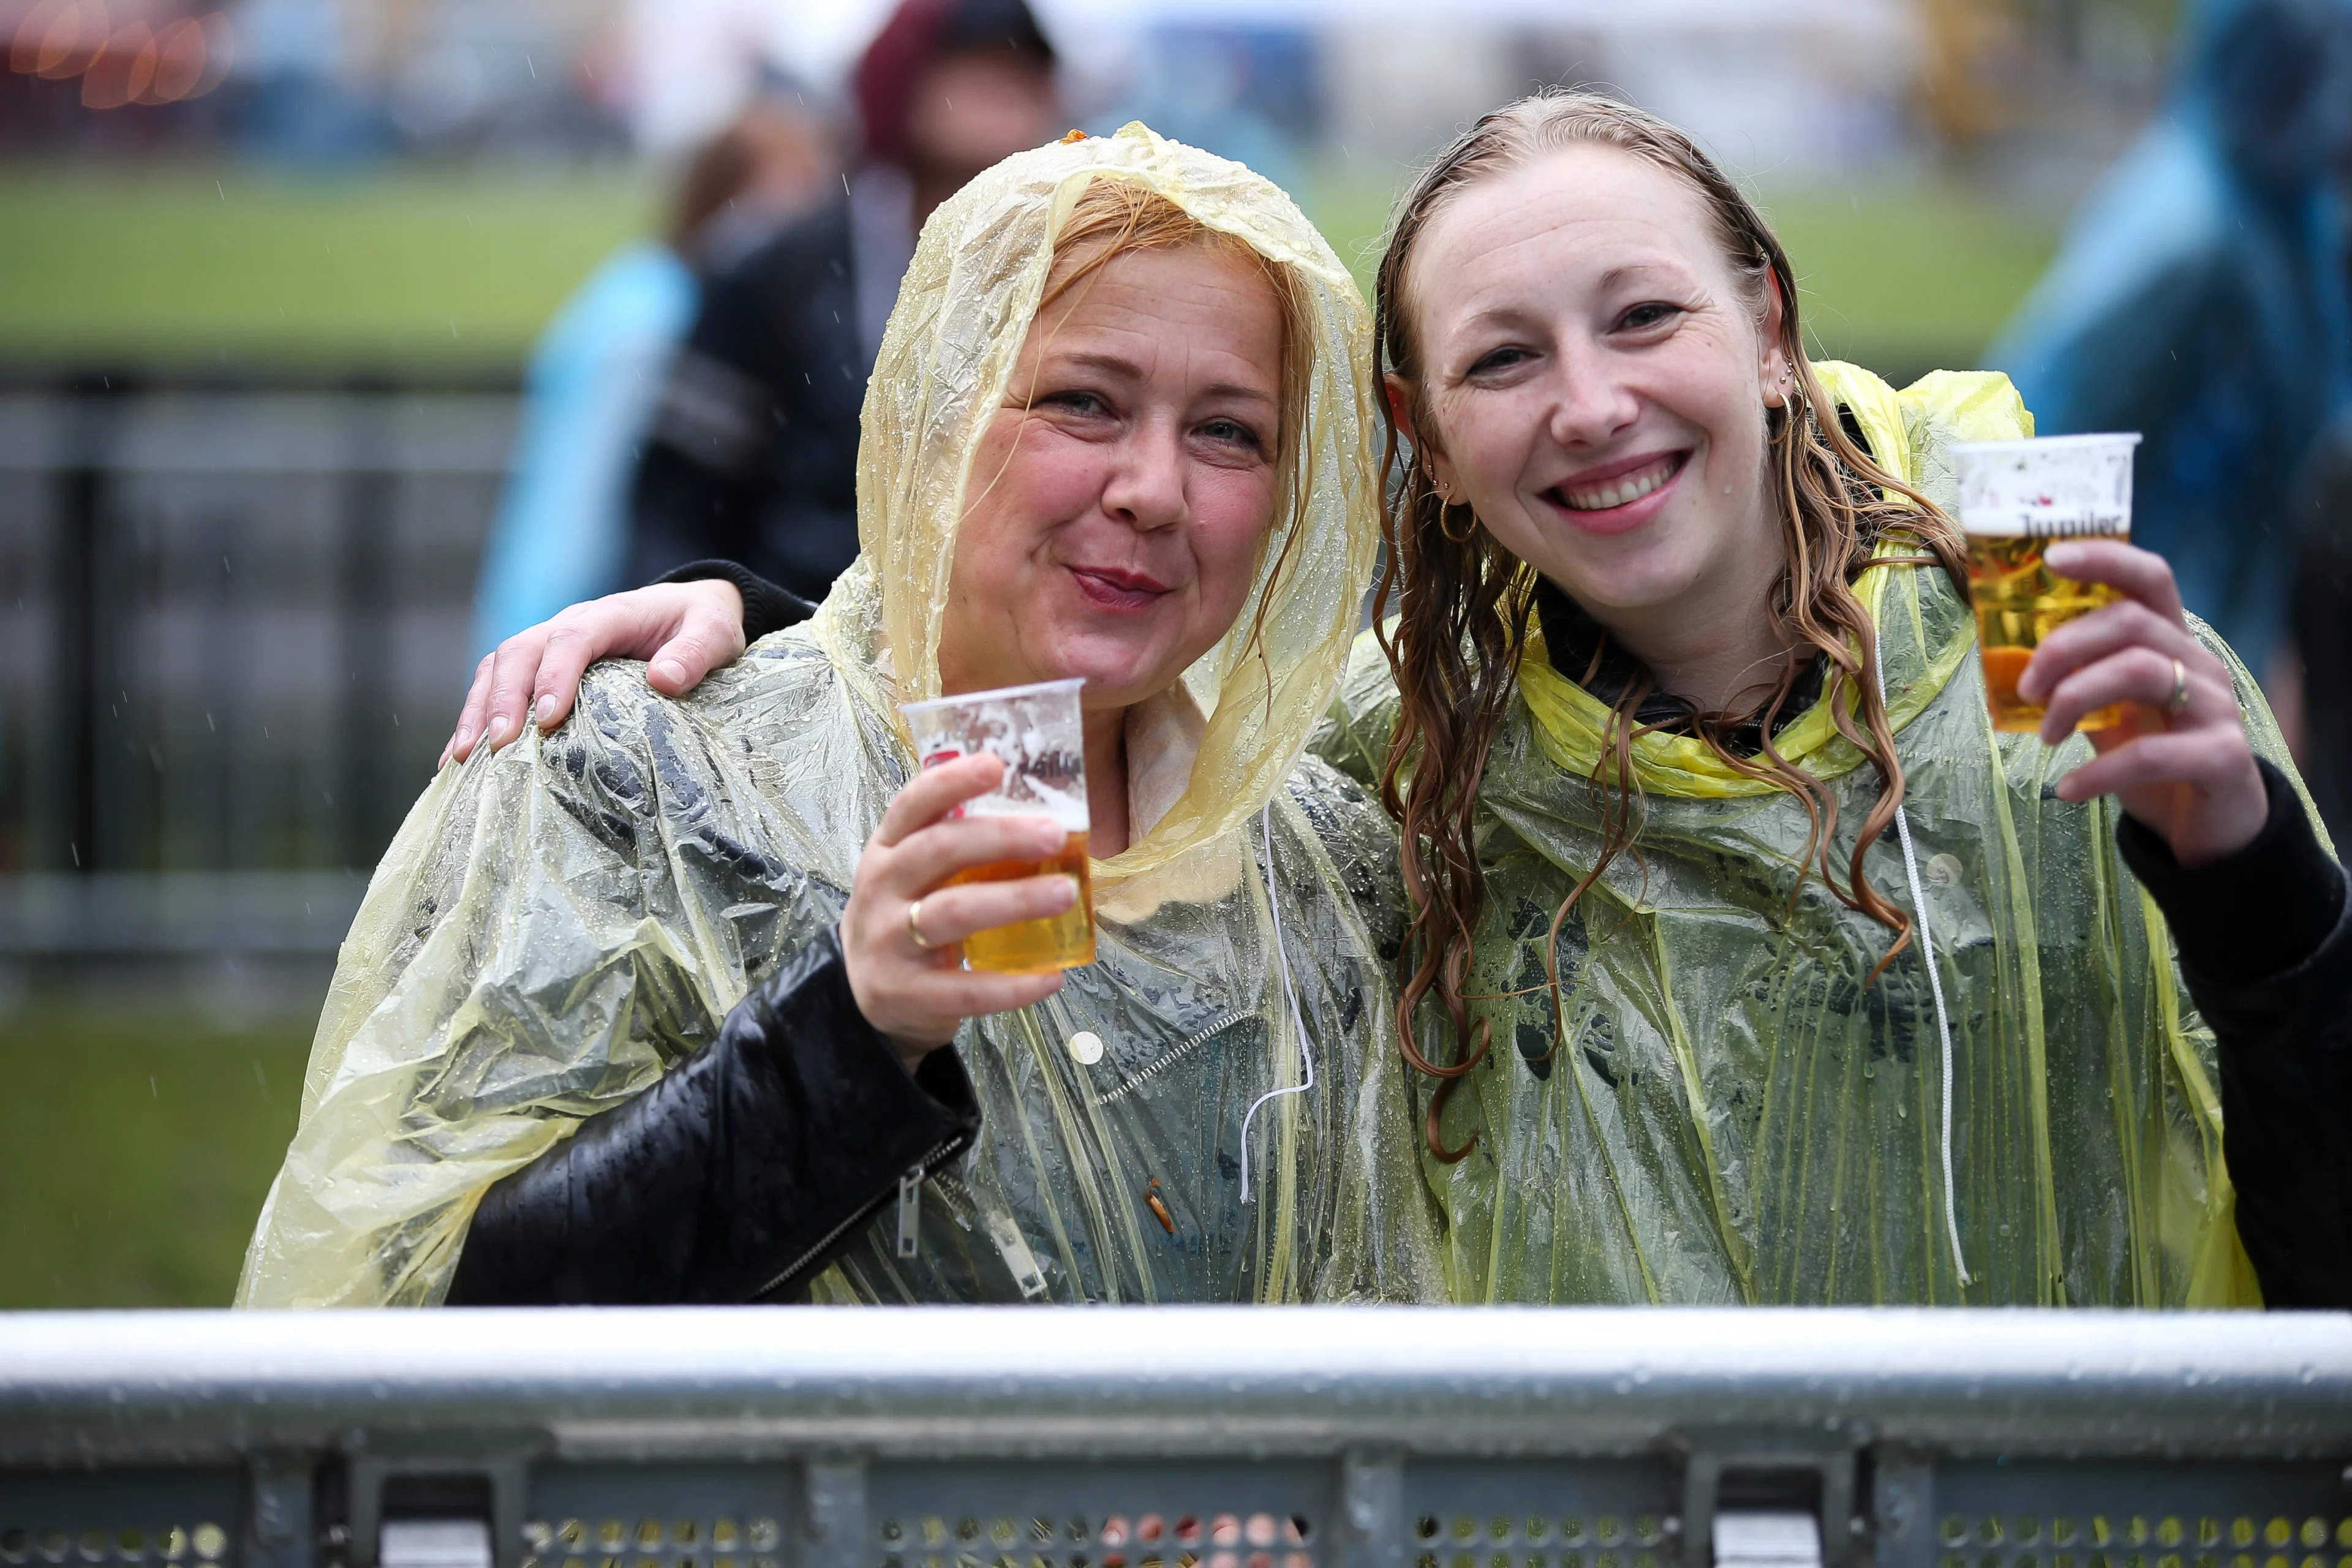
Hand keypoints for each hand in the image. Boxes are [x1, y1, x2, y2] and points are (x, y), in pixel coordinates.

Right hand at [442, 579, 747, 765]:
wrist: (690, 615)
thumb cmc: (701, 625)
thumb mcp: (714, 633)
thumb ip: (695, 653)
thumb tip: (663, 679)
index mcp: (610, 615)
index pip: (573, 638)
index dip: (555, 676)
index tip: (550, 718)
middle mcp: (569, 626)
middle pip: (520, 652)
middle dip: (505, 699)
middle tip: (499, 746)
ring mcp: (547, 646)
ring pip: (496, 669)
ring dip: (478, 712)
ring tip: (464, 758)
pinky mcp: (538, 671)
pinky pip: (495, 688)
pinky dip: (474, 720)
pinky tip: (457, 760)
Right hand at [843, 754, 1078, 1067]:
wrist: (867, 996)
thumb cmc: (909, 918)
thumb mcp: (916, 875)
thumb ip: (960, 849)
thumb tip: (1047, 824)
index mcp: (888, 849)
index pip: (913, 805)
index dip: (951, 782)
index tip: (997, 765)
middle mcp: (881, 888)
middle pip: (938, 851)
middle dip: (1000, 838)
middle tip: (1055, 836)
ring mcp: (889, 941)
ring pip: (953, 913)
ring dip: (1015, 900)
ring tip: (1066, 894)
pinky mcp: (905, 993)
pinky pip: (965, 989)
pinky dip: (1012, 986)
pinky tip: (1051, 977)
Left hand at [2016, 539, 2267, 866]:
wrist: (2209, 825)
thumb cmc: (2152, 756)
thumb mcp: (2108, 712)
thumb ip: (2075, 681)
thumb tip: (2004, 660)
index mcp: (2170, 643)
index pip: (2149, 579)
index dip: (2105, 559)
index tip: (2051, 558)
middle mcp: (2199, 664)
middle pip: (2130, 622)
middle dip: (2063, 647)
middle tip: (2024, 688)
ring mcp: (2216, 707)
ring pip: (2141, 671)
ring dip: (2074, 699)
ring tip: (2044, 736)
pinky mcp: (2222, 756)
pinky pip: (2153, 752)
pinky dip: (2099, 771)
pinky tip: (2067, 790)